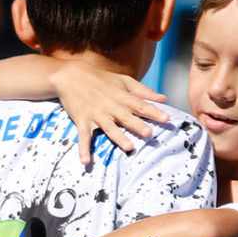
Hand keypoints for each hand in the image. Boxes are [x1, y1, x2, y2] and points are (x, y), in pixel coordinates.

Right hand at [50, 60, 167, 163]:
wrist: (70, 75)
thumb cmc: (101, 79)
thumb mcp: (123, 80)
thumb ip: (143, 91)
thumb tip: (164, 98)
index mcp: (121, 96)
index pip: (140, 105)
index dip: (153, 112)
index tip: (166, 119)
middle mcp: (110, 106)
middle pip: (126, 117)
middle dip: (137, 125)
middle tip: (149, 134)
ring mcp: (95, 114)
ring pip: (108, 127)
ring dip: (118, 137)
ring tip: (128, 147)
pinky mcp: (82, 121)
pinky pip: (83, 136)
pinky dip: (83, 149)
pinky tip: (85, 161)